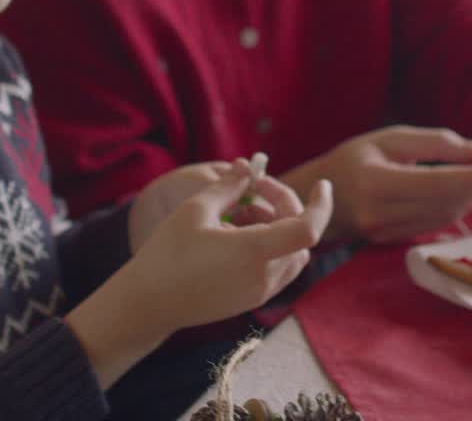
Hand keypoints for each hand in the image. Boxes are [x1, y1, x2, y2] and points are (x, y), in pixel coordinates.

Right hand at [127, 169, 332, 330]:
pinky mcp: (253, 300)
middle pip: (300, 235)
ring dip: (279, 227)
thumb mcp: (195, 210)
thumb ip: (229, 186)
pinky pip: (279, 268)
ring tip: (241, 212)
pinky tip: (238, 234)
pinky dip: (271, 246)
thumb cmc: (167, 254)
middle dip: (285, 206)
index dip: (321, 204)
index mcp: (253, 252)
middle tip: (253, 188)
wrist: (149, 303)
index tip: (322, 184)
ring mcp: (260, 292)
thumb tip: (247, 167)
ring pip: (293, 253)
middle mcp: (264, 276)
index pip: (308, 229)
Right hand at [284, 126, 471, 243]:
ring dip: (469, 199)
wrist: (312, 199)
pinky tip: (461, 193)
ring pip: (444, 218)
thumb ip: (433, 143)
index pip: (436, 184)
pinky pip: (433, 225)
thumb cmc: (351, 160)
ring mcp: (385, 233)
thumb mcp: (387, 139)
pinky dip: (453, 208)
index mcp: (376, 183)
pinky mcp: (391, 242)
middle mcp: (381, 214)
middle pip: (445, 204)